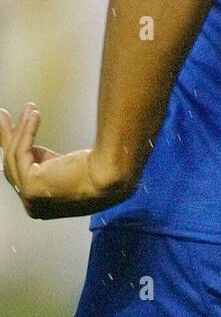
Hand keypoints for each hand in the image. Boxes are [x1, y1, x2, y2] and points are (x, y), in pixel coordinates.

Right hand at [0, 103, 124, 218]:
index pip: (21, 175)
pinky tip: (35, 115)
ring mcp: (30, 200)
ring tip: (30, 109)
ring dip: (21, 129)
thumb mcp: (61, 163)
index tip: (15, 130)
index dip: (17, 148)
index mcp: (41, 206)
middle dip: (8, 138)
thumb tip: (29, 140)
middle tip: (2, 116)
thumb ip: (43, 159)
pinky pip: (21, 152)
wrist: (112, 177)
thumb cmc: (98, 172)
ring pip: (15, 157)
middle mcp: (34, 207)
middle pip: (13, 166)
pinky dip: (27, 131)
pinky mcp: (31, 186)